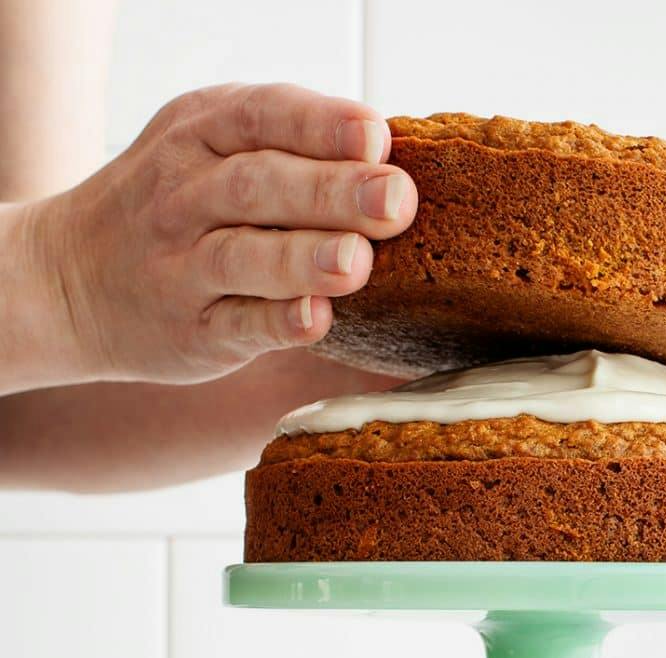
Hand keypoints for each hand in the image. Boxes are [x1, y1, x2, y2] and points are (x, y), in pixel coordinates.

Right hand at [27, 82, 416, 385]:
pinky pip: (237, 325)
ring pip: (243, 256)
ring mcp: (184, 266)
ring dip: (304, 257)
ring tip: (357, 261)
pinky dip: (276, 323)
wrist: (68, 281)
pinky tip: (315, 319)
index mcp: (200, 135)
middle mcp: (186, 195)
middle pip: (260, 186)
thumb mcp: (208, 150)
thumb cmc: (174, 209)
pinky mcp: (193, 330)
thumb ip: (288, 148)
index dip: (322, 126)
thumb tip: (391, 160)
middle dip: (332, 190)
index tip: (378, 138)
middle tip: (395, 200)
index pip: (263, 117)